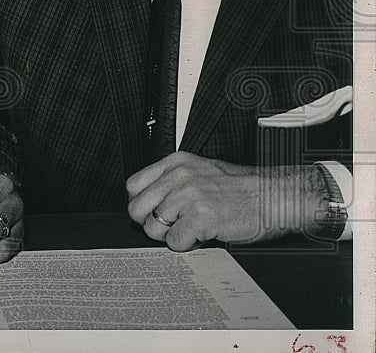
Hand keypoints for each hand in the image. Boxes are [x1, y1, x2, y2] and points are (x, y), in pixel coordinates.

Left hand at [126, 152, 325, 250]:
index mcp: (176, 162)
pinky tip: (202, 236)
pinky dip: (186, 245)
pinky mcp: (201, 216)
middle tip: (171, 227)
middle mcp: (179, 175)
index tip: (154, 213)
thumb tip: (147, 203)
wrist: (274, 197)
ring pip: (153, 227)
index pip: (133, 185)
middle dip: (151, 224)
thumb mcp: (200, 172)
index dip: (141, 205)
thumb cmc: (240, 189)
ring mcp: (189, 195)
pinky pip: (174, 242)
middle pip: (137, 208)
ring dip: (170, 236)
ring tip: (191, 229)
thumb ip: (172, 182)